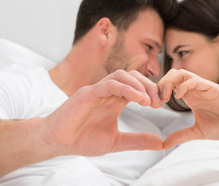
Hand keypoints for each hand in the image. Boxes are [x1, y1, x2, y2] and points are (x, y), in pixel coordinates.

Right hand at [42, 70, 162, 156]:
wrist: (57, 142)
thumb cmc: (83, 139)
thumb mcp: (116, 142)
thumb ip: (137, 141)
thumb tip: (161, 143)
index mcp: (115, 100)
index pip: (138, 87)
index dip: (152, 92)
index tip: (161, 104)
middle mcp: (108, 92)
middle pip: (133, 77)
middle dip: (149, 86)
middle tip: (159, 102)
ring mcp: (98, 90)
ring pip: (122, 76)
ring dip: (139, 85)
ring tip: (148, 101)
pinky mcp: (88, 93)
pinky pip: (110, 84)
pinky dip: (126, 88)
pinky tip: (138, 99)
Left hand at [158, 69, 218, 148]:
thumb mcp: (197, 132)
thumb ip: (181, 136)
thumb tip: (164, 144)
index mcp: (190, 96)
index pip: (170, 84)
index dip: (159, 91)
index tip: (154, 105)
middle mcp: (194, 89)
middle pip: (172, 74)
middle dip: (161, 84)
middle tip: (158, 100)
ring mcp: (203, 87)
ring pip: (182, 73)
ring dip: (170, 82)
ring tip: (166, 97)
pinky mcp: (213, 88)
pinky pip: (196, 80)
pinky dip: (184, 85)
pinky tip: (179, 97)